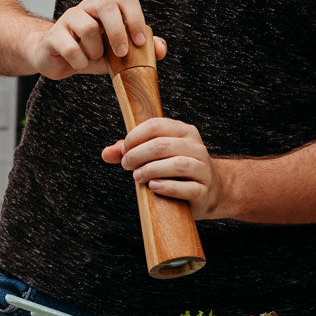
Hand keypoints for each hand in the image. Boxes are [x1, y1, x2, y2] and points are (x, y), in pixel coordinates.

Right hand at [25, 0, 166, 79]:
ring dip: (96, 50)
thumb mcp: (120, 52)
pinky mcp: (53, 35)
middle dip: (118, 32)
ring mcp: (69, 18)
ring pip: (88, 28)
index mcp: (108, 7)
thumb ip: (142, 50)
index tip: (140, 42)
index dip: (136, 18)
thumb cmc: (93, 52)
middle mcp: (88, 7)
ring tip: (94, 57)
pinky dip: (80, 61)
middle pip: (106, 6)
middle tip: (122, 54)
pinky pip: (70, 47)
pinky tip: (79, 63)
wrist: (58, 60)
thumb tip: (160, 49)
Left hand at [102, 118, 219, 220]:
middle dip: (139, 155)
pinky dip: (167, 187)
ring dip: (151, 170)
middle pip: (163, 145)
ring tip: (138, 177)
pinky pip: (188, 188)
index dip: (135, 137)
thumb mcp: (156, 155)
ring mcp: (203, 169)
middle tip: (127, 165)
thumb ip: (131, 151)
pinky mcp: (204, 190)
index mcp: (185, 132)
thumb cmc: (176, 170)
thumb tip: (106, 153)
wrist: (209, 190)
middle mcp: (197, 147)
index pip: (156, 125)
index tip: (123, 150)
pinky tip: (154, 187)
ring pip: (178, 164)